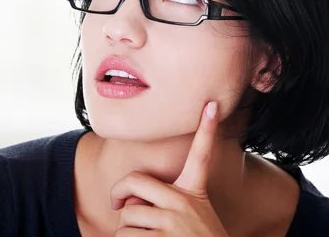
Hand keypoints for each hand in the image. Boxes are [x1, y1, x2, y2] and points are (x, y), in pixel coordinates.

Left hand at [110, 101, 229, 236]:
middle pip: (134, 180)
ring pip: (125, 217)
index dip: (207, 129)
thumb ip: (165, 203)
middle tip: (118, 204)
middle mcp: (185, 204)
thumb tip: (127, 204)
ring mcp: (173, 224)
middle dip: (119, 194)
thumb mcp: (192, 218)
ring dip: (125, 231)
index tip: (211, 104)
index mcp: (195, 193)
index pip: (203, 156)